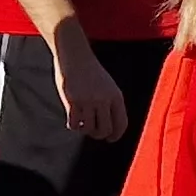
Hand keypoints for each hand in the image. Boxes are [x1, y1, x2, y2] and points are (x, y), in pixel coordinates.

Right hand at [53, 21, 126, 140]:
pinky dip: (74, 126)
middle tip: (93, 131)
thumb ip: (109, 104)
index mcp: (116, 96)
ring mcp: (88, 101)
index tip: (110, 139)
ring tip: (82, 123)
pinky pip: (74, 124)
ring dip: (85, 129)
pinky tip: (73, 120)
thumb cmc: (91, 72)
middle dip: (99, 134)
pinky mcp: (73, 101)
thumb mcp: (107, 86)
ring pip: (89, 129)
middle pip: (105, 130)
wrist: (75, 55)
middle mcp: (104, 100)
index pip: (122, 124)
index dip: (116, 135)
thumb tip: (108, 128)